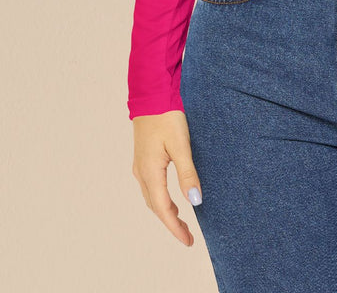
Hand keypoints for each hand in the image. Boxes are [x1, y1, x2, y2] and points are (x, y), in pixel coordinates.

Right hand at [132, 109, 202, 245]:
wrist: (151, 95)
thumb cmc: (167, 117)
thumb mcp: (181, 145)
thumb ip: (188, 173)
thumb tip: (195, 202)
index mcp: (150, 172)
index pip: (163, 209)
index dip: (175, 228)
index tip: (188, 242)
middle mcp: (142, 172)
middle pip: (155, 207)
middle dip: (171, 223)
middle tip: (187, 236)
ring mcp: (140, 165)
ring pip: (152, 197)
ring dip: (165, 212)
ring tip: (181, 222)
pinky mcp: (143, 158)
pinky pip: (151, 187)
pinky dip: (160, 198)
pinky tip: (170, 198)